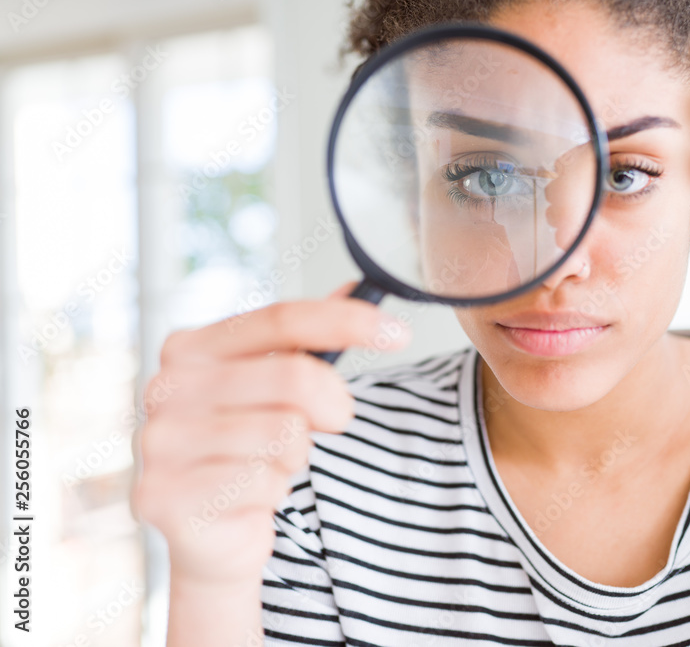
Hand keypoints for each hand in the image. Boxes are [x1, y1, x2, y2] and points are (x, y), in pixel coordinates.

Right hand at [131, 281, 411, 584]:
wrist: (209, 533)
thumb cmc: (245, 449)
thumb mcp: (275, 386)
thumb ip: (308, 338)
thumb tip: (354, 287)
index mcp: (190, 347)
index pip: (281, 317)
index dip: (347, 321)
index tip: (398, 333)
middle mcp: (167, 387)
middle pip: (294, 376)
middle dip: (333, 404)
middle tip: (334, 422)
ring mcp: (160, 441)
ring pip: (285, 434)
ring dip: (296, 456)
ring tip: (271, 465)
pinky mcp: (164, 495)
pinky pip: (263, 483)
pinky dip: (274, 492)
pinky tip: (250, 497)